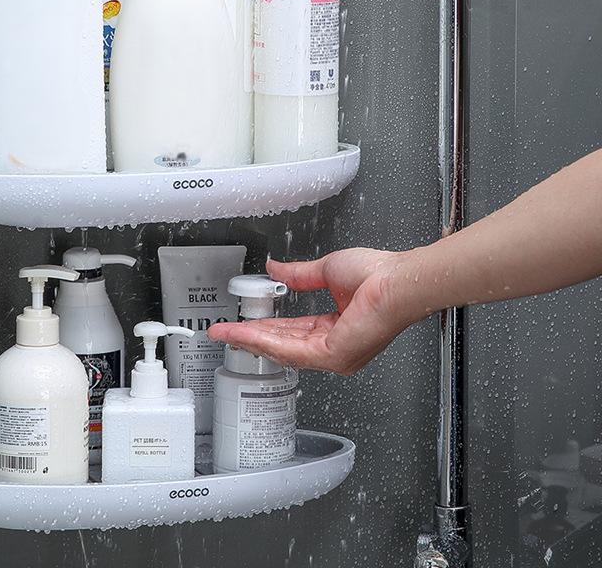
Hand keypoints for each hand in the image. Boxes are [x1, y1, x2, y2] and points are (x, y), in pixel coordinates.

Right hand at [208, 249, 420, 374]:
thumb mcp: (327, 270)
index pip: (292, 331)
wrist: (398, 279)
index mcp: (337, 328)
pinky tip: (247, 334)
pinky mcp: (333, 355)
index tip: (243, 321)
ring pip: (282, 350)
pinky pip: (291, 350)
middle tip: (224, 333)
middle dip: (249, 337)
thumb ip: (299, 275)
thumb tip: (276, 269)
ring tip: (226, 334)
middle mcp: (335, 347)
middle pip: (282, 344)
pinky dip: (265, 341)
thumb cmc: (380, 275)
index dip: (264, 325)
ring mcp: (334, 355)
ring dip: (251, 340)